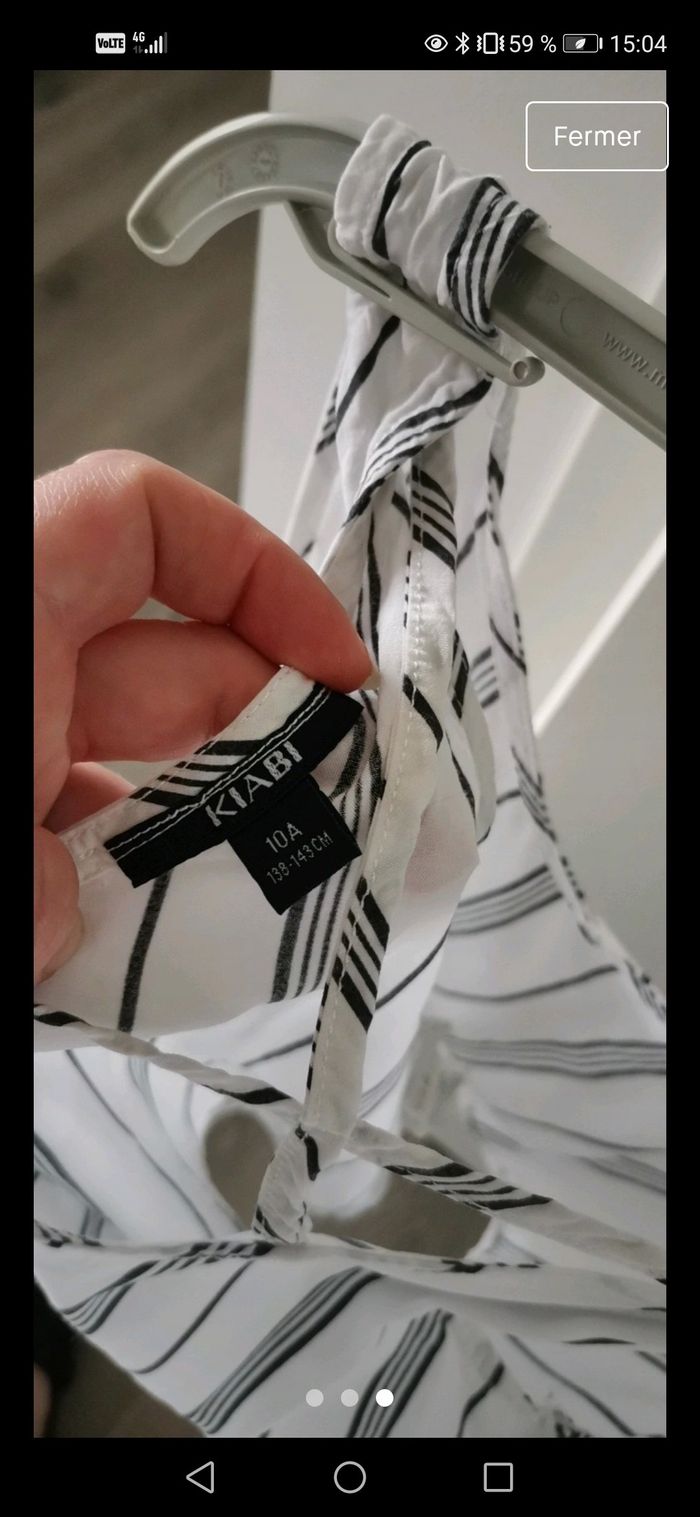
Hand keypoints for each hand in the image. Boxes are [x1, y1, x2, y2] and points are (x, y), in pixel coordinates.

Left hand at [34, 450, 370, 983]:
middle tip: (350, 824)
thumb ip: (28, 873)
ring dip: (207, 840)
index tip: (339, 676)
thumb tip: (60, 921)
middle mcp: (9, 671)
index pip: (139, 517)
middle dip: (273, 742)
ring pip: (126, 774)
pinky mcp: (1, 828)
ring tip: (274, 916)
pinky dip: (128, 891)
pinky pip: (75, 839)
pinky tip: (171, 956)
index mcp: (4, 611)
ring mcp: (4, 754)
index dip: (256, 572)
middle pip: (166, 666)